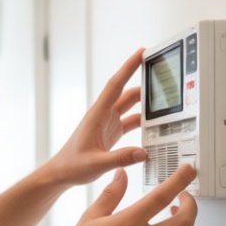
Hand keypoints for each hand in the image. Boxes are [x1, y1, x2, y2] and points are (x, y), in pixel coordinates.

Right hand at [46, 164, 197, 225]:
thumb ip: (111, 194)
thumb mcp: (90, 217)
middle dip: (192, 205)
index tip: (187, 171)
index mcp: (126, 224)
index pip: (162, 197)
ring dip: (185, 220)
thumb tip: (122, 176)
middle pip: (184, 222)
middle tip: (186, 193)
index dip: (179, 181)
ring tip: (177, 208)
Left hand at [50, 49, 148, 185]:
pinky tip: (155, 123)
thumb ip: (120, 158)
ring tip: (163, 96)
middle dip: (143, 80)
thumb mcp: (96, 163)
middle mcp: (103, 115)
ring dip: (145, 101)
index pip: (115, 85)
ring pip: (130, 105)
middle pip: (127, 92)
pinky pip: (131, 120)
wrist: (62, 173)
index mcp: (97, 115)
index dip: (128, 67)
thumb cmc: (72, 165)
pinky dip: (143, 119)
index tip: (141, 52)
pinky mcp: (112, 131)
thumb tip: (142, 153)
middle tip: (160, 70)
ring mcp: (108, 122)